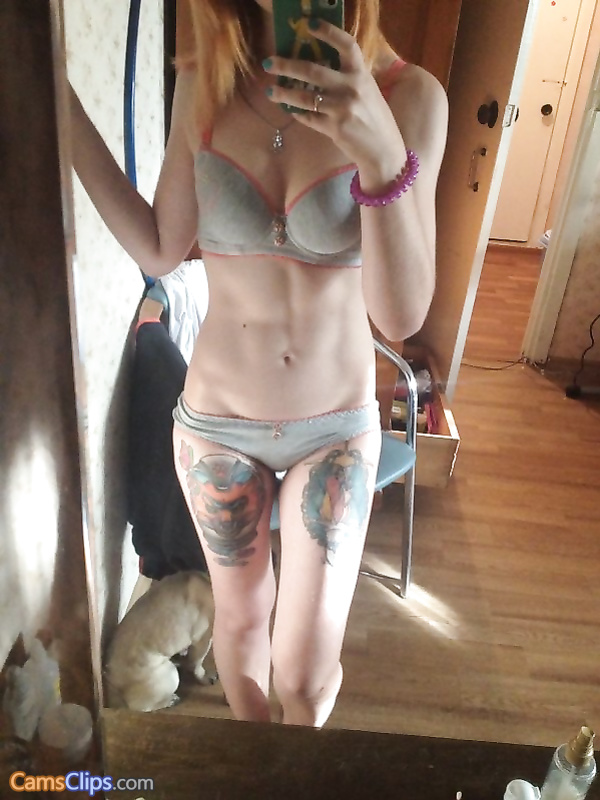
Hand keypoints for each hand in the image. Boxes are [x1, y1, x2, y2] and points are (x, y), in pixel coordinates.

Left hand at [263, 20, 404, 173]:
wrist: (383, 150)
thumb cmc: (375, 118)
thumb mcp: (368, 91)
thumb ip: (348, 78)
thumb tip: (318, 66)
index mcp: (361, 74)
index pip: (346, 45)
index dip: (328, 31)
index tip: (309, 24)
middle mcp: (352, 88)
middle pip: (313, 70)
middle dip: (287, 65)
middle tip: (269, 63)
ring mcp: (342, 109)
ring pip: (304, 97)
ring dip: (284, 93)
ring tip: (271, 91)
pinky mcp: (335, 128)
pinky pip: (309, 118)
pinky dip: (297, 113)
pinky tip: (290, 110)